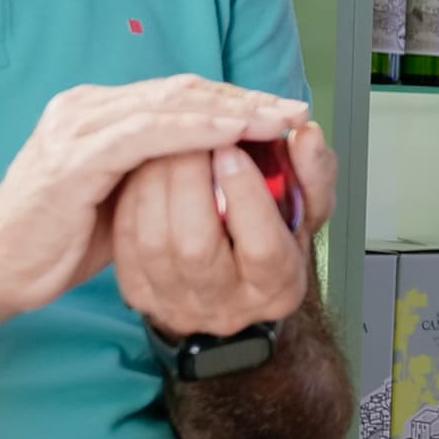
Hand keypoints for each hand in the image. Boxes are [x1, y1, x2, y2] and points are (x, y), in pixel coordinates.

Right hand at [0, 76, 312, 322]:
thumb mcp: (115, 197)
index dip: (230, 100)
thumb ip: (151, 171)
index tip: (276, 112)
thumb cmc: (54, 239)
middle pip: (179, 90)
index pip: (175, 93)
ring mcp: (77, 128)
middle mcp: (83, 108)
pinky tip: (233, 135)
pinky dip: (196, 131)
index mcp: (92, 112)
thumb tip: (208, 167)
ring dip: (231, 111)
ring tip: (275, 121)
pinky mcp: (75, 156)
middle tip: (290, 108)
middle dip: (241, 98)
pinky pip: (148, 134)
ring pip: (170, 104)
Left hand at [112, 119, 328, 338]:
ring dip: (155, 181)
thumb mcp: (305, 207)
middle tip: (191, 133)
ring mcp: (176, 302)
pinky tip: (146, 166)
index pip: (263, 249)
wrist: (230, 279)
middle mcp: (224, 305)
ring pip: (153, 241)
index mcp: (275, 286)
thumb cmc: (271, 236)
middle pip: (196, 248)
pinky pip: (126, 238)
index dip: (246, 195)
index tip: (233, 148)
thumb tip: (306, 133)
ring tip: (168, 142)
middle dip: (189, 179)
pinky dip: (133, 195)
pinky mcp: (139, 291)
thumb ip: (312, 171)